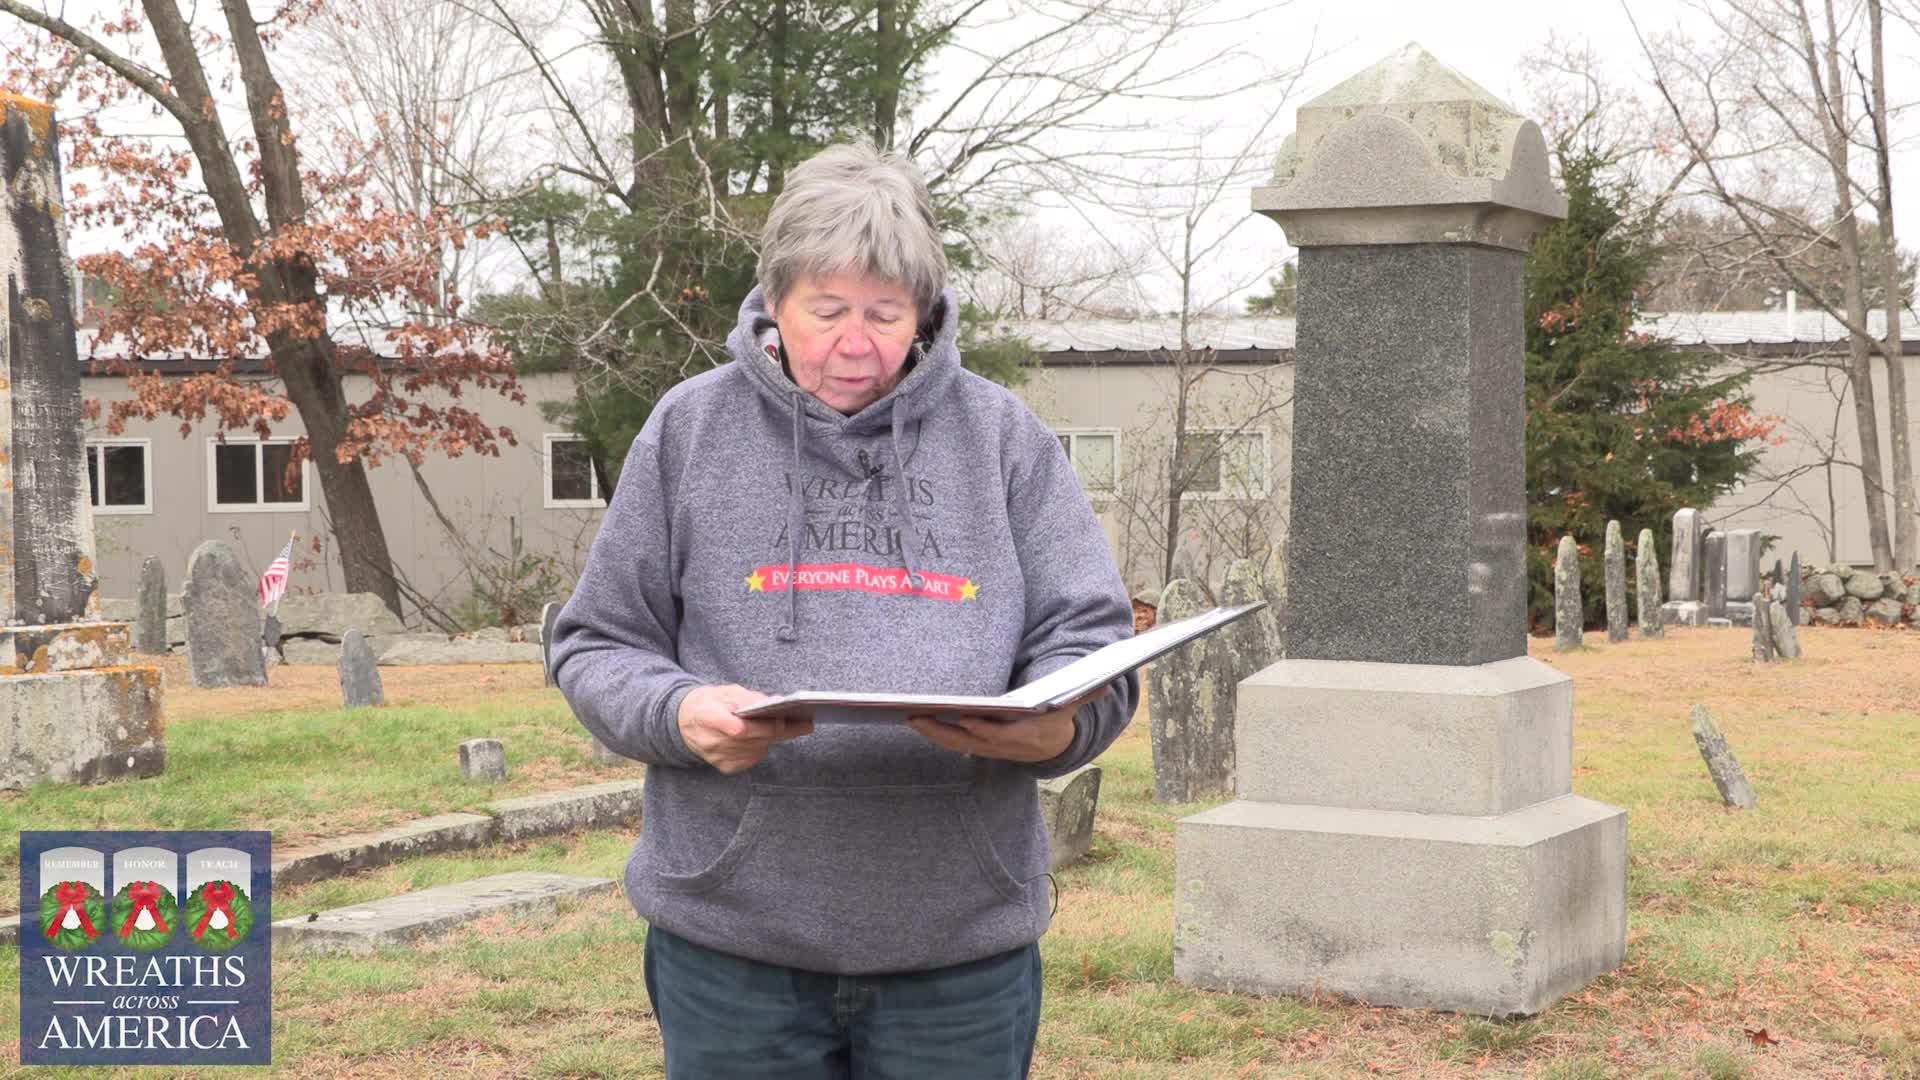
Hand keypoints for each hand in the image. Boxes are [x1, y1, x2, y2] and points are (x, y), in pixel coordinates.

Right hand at [677, 684, 812, 773]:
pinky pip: (752, 758)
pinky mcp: (725, 767)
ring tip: (791, 727)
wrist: (682, 723)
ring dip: (773, 739)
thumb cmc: (707, 703)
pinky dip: (761, 747)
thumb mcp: (725, 691)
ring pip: (757, 750)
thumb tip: (775, 702)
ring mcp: (718, 758)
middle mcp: (712, 742)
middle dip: (780, 731)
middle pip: (753, 741)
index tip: (783, 720)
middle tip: (804, 725)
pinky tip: (766, 737)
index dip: (762, 726)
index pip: (738, 729)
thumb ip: (748, 697)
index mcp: (708, 718)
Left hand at [906, 689, 1107, 763]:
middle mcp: (1002, 746)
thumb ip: (1085, 693)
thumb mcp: (1072, 706)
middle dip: (943, 731)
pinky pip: (951, 742)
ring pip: (955, 744)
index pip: (1001, 737)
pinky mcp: (975, 746)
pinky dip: (934, 733)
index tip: (965, 720)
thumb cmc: (1056, 717)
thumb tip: (1106, 682)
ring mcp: (987, 749)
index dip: (983, 731)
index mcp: (1025, 737)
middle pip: (968, 742)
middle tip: (918, 716)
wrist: (1049, 745)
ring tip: (910, 716)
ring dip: (932, 733)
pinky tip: (916, 720)